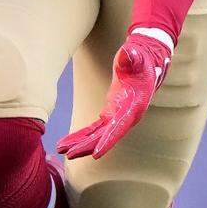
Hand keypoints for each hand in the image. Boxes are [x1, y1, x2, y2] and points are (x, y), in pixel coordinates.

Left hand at [58, 30, 172, 159]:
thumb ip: (132, 57)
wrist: (144, 63)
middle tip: (69, 154)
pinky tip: (68, 142)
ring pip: (98, 135)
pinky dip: (81, 135)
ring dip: (80, 143)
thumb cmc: (140, 59)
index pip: (120, 126)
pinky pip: (94, 128)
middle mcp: (127, 116)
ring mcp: (118, 116)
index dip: (109, 140)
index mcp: (134, 106)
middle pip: (106, 135)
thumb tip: (129, 53)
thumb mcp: (136, 56)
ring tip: (62, 149)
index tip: (96, 154)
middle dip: (87, 145)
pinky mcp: (110, 114)